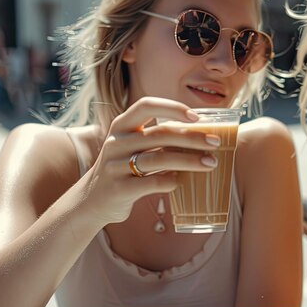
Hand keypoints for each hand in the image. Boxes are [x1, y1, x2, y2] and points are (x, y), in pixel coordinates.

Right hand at [77, 97, 220, 224]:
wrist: (91, 201)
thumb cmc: (124, 169)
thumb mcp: (133, 147)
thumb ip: (158, 138)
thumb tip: (203, 134)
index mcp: (121, 126)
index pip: (146, 105)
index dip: (173, 108)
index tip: (197, 117)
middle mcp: (116, 142)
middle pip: (160, 134)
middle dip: (193, 138)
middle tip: (216, 143)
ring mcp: (115, 166)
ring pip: (159, 159)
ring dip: (190, 161)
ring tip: (211, 163)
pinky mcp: (119, 189)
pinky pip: (151, 183)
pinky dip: (171, 182)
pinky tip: (183, 182)